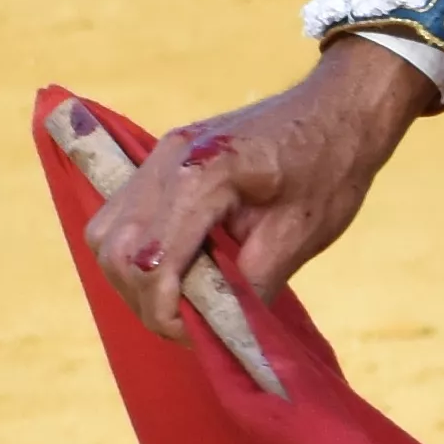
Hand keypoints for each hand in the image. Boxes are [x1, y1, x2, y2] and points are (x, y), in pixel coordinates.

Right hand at [87, 49, 429, 337]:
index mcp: (204, 173)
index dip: (162, 309)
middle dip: (142, 298)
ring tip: (180, 302)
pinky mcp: (157, 161)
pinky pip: (120, 216)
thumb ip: (253, 282)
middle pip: (114, 248)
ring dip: (132, 278)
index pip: (151, 258)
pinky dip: (134, 253)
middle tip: (188, 325)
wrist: (338, 108)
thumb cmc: (331, 165)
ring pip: (105, 234)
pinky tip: (174, 271)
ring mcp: (156, 156)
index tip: (194, 335)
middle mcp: (166, 159)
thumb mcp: (302, 231)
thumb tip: (219, 330)